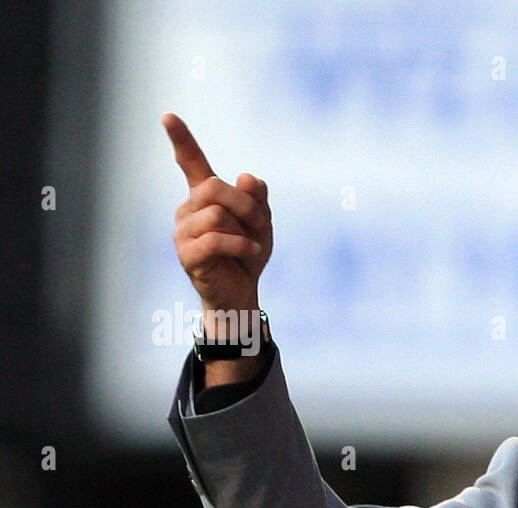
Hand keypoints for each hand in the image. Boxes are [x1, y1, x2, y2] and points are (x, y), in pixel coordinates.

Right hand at [162, 112, 271, 329]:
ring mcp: (183, 232)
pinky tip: (250, 253)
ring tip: (251, 245)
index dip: (181, 140)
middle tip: (260, 224)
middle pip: (214, 188)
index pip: (191, 163)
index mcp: (204, 197)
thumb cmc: (248, 255)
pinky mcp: (187, 254)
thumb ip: (256, 198)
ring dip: (245, 230)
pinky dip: (241, 245)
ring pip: (216, 214)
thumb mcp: (260, 222)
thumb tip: (246, 177)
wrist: (241, 292)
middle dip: (245, 204)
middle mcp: (188, 209)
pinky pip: (216, 239)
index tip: (168, 116)